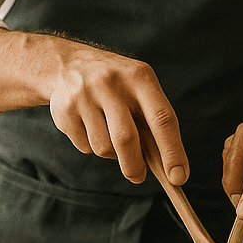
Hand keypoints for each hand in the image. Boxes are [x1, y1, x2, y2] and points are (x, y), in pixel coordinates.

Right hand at [46, 42, 185, 185]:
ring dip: (111, 154)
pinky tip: (90, 127)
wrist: (68, 64)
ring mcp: (84, 95)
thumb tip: (167, 165)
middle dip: (135, 166)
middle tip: (139, 177)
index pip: (162, 119)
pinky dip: (91, 147)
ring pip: (103, 147)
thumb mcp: (140, 87)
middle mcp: (111, 83)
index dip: (172, 151)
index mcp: (140, 77)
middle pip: (126, 139)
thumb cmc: (118, 85)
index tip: (179, 178)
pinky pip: (84, 146)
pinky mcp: (63, 110)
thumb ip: (153, 119)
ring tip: (110, 136)